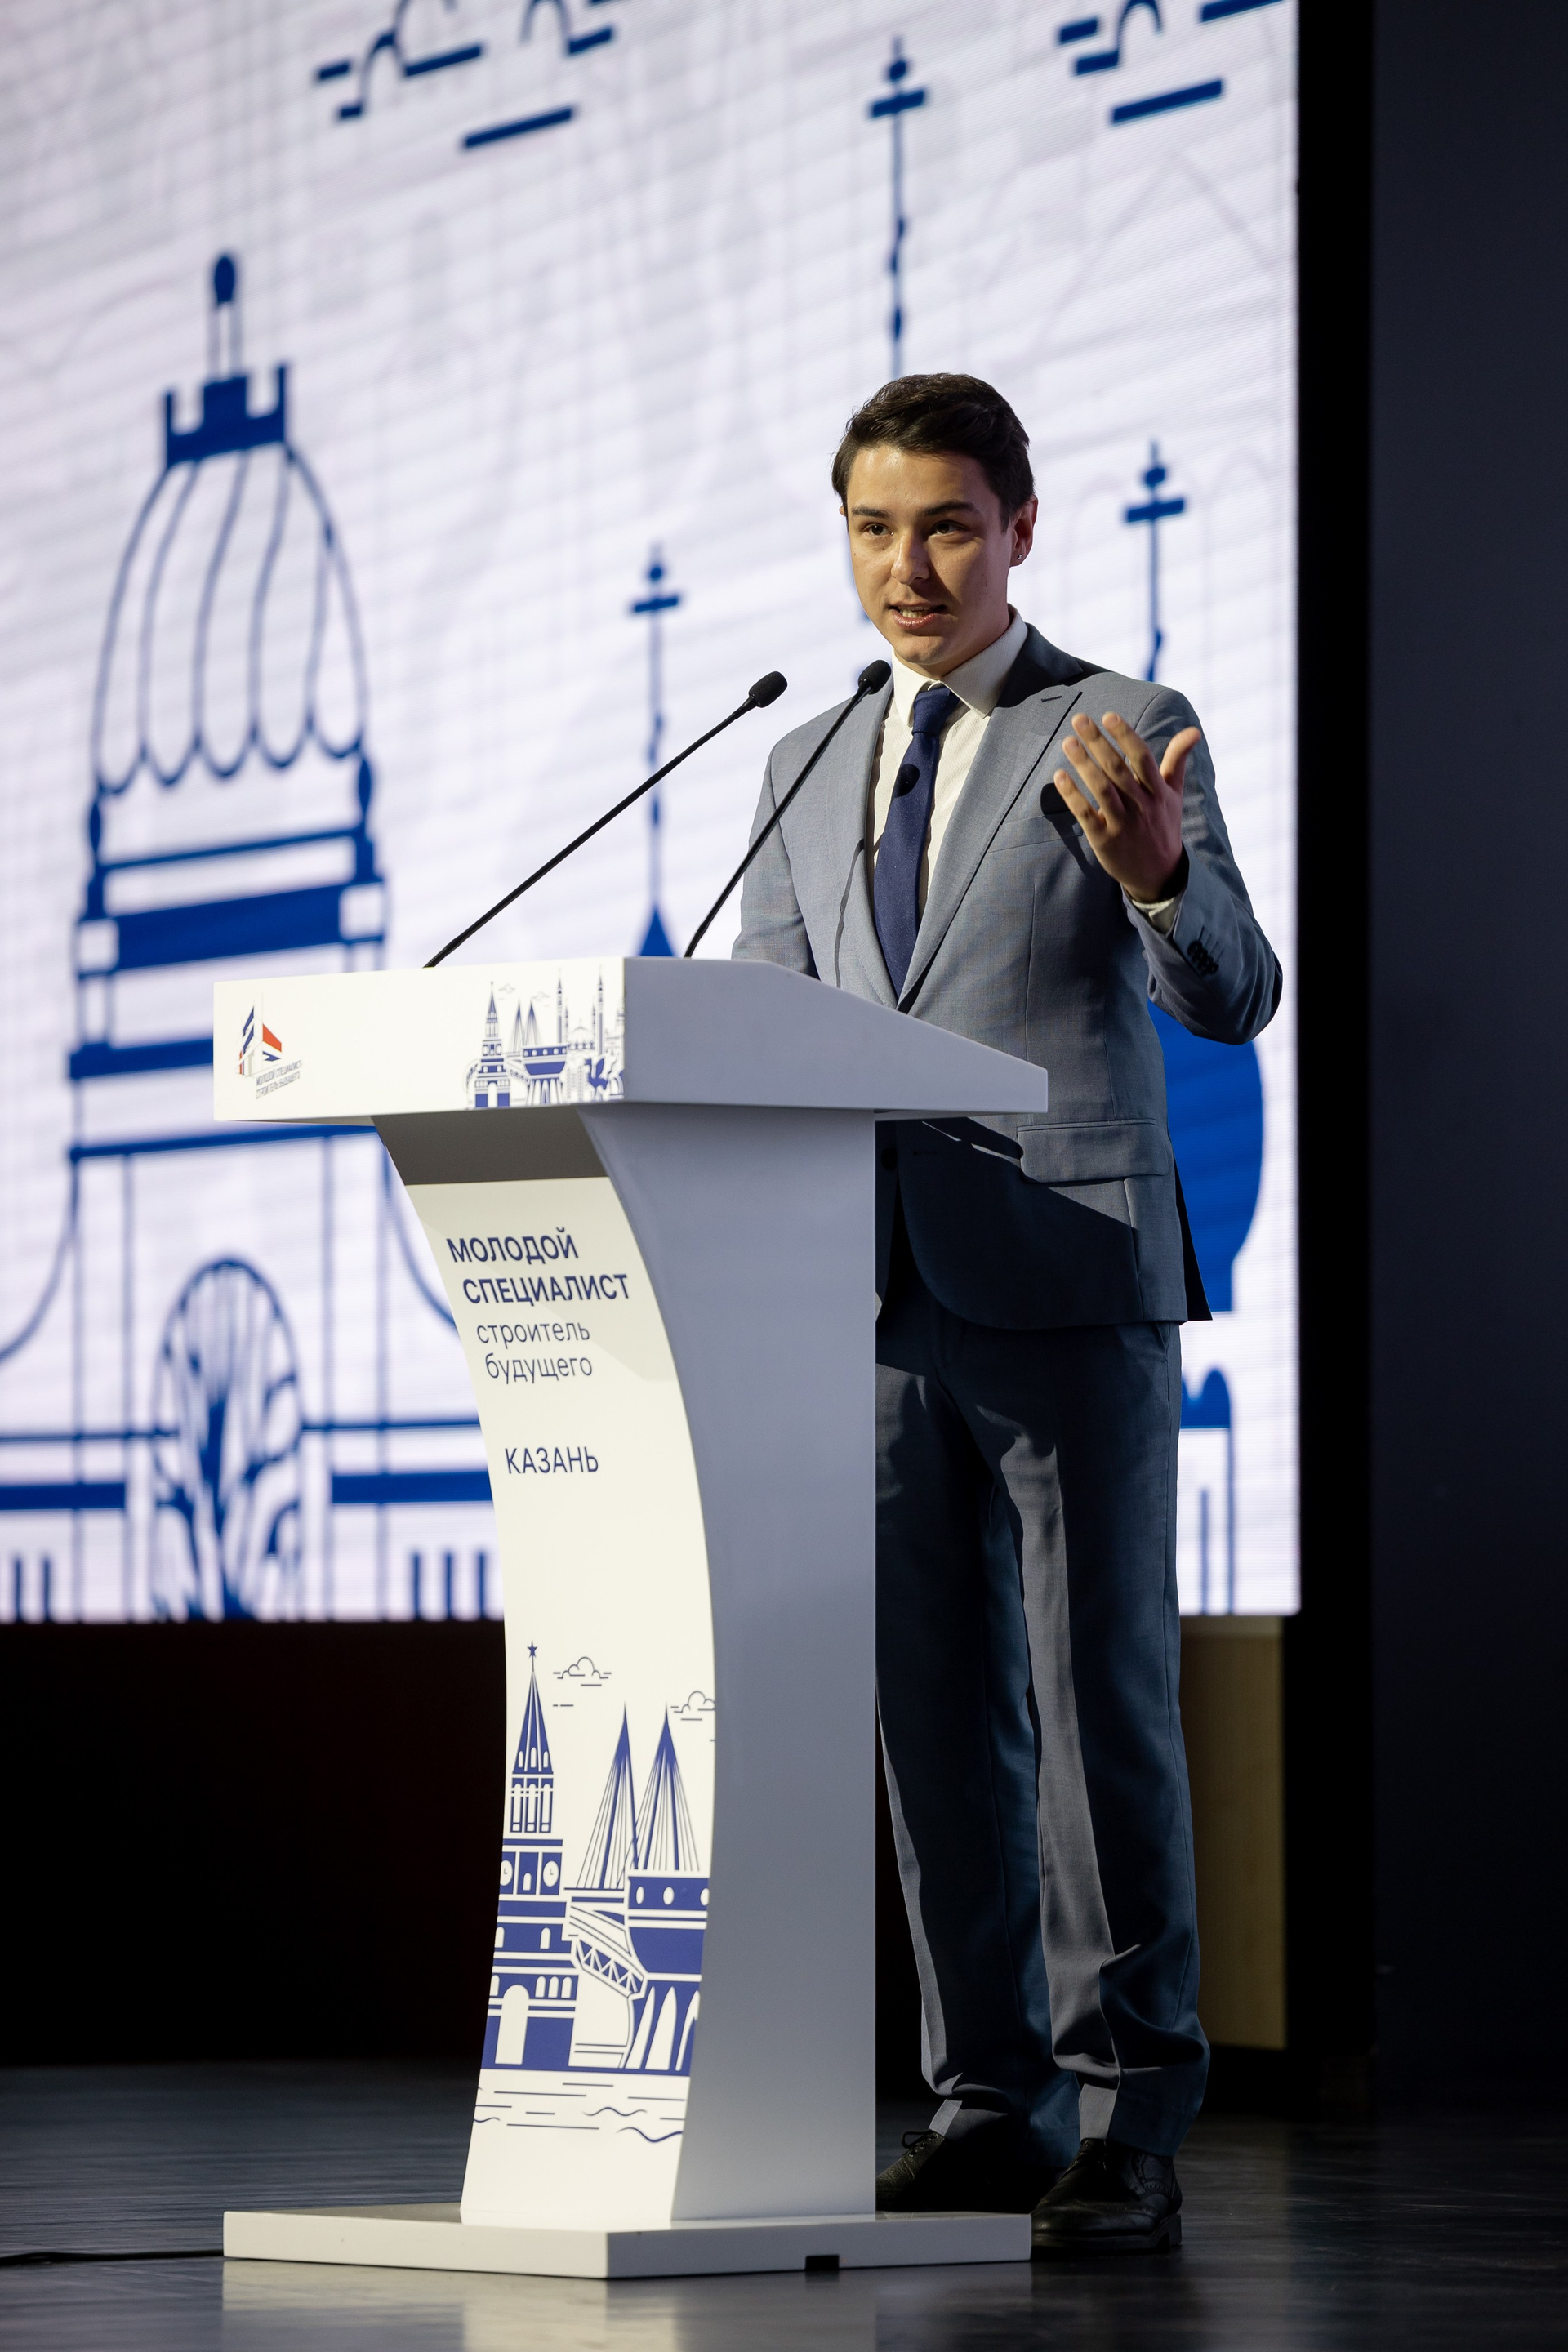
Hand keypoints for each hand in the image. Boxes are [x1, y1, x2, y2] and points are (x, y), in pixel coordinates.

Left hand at [1054, 710, 1199, 902]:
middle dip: (1098, 742)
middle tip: (1079, 719)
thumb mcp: (1174, 794)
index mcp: (1158, 792)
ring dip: (1083, 765)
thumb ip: (1178, 760)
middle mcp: (1142, 806)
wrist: (1158, 874)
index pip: (1142, 757)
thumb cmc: (1163, 826)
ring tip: (1067, 743)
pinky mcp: (1104, 840)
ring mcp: (1123, 824)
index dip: (1125, 735)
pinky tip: (1059, 776)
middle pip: (1117, 769)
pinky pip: (1086, 814)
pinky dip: (1072, 795)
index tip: (1109, 715)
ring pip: (1101, 789)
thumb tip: (1194, 730)